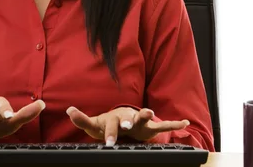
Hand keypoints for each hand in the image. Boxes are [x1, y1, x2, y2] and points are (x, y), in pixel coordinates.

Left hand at [66, 106, 189, 145]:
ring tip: (150, 113)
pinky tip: (183, 123)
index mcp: (113, 119)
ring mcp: (139, 121)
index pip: (110, 125)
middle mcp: (127, 117)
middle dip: (127, 122)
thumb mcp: (94, 125)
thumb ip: (82, 119)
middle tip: (127, 127)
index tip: (109, 143)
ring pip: (144, 117)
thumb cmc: (107, 125)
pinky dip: (173, 124)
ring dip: (146, 115)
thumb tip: (69, 109)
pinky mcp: (150, 127)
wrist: (121, 123)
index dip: (110, 133)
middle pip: (127, 119)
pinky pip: (163, 124)